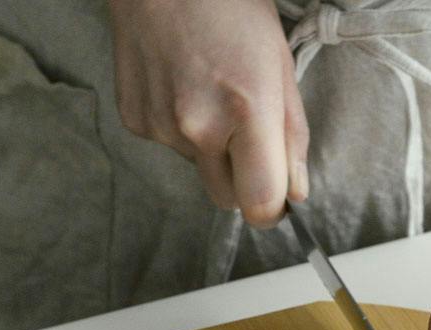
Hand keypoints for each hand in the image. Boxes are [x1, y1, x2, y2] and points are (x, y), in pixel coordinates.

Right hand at [108, 0, 308, 226]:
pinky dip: (179, 128)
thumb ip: (292, 134)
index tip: (275, 198)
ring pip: (198, 169)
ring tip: (207, 90)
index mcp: (247, 111)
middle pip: (227, 199)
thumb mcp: (278, 62)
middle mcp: (199, 127)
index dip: (271, 209)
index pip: (260, 203)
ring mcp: (162, 127)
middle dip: (241, 180)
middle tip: (244, 134)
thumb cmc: (228, 5)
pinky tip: (180, 85)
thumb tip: (295, 192)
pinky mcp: (135, 121)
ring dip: (209, 147)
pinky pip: (170, 147)